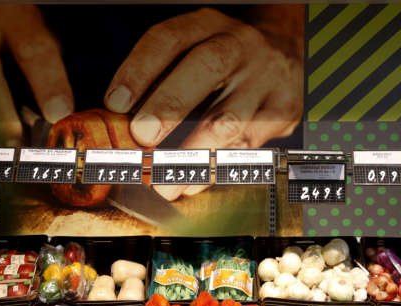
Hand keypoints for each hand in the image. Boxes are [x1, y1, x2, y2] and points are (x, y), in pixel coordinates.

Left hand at [104, 6, 302, 199]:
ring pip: (230, 119)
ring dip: (191, 154)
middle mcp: (241, 46)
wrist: (284, 55)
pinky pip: (246, 148)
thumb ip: (158, 81)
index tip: (115, 104)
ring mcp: (266, 79)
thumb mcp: (192, 52)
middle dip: (170, 105)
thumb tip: (118, 125)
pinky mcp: (284, 112)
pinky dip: (213, 171)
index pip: (170, 39)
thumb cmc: (222, 61)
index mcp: (208, 25)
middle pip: (206, 68)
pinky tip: (190, 184)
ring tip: (162, 181)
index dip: (140, 70)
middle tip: (142, 136)